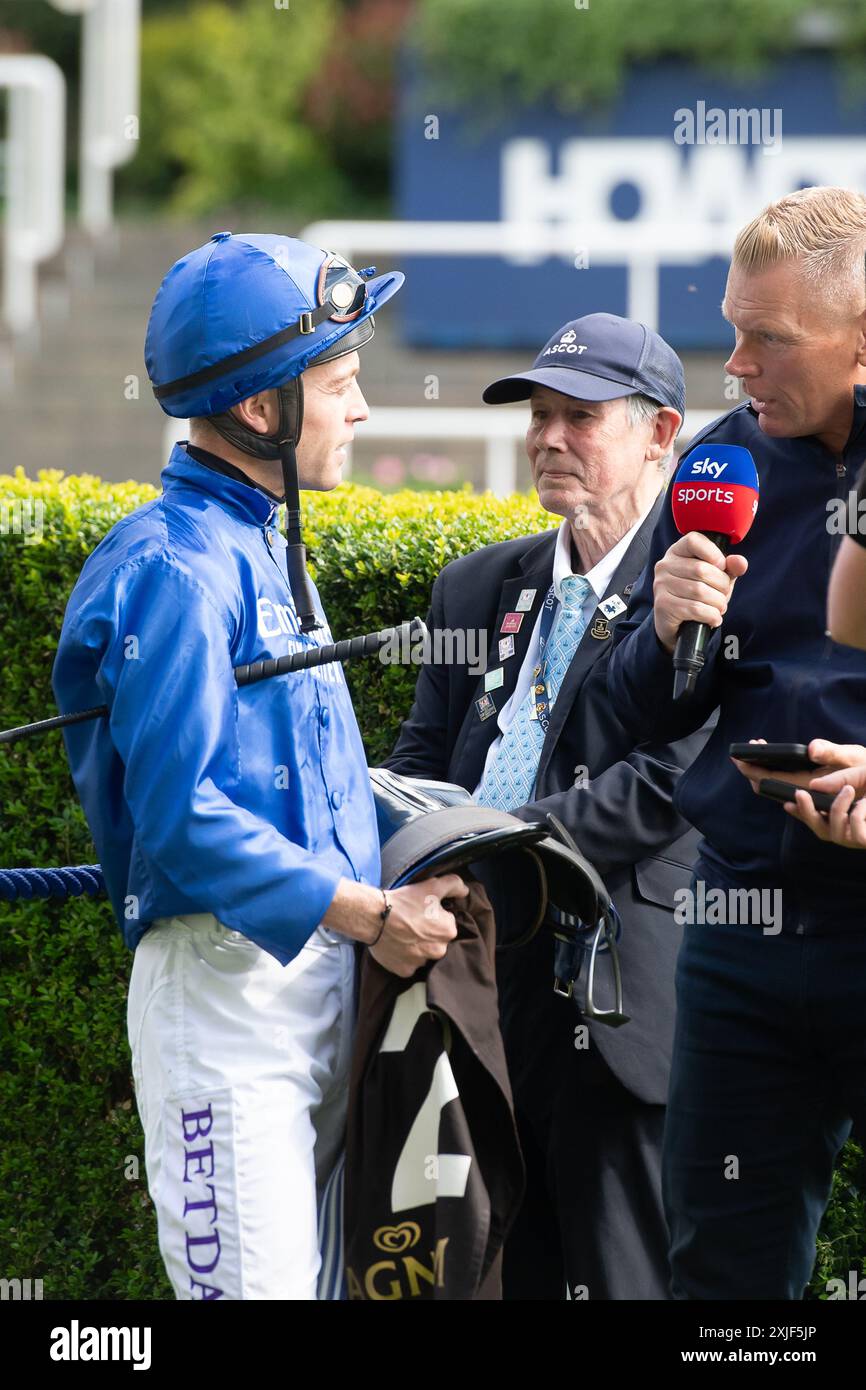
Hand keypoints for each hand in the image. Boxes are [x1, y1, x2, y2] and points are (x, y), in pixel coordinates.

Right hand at [369, 873, 467, 977]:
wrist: (374, 917)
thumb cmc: (404, 902)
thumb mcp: (432, 886)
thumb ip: (454, 885)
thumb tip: (465, 891)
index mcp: (448, 931)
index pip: (447, 924)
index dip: (435, 917)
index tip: (423, 912)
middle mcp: (439, 951)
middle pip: (437, 941)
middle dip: (428, 934)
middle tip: (412, 923)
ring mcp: (421, 962)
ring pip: (424, 954)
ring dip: (417, 946)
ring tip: (403, 934)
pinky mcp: (405, 971)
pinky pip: (409, 964)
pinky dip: (405, 957)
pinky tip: (397, 945)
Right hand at [652, 531, 747, 654]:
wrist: (678, 624)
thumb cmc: (697, 596)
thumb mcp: (717, 579)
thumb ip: (730, 568)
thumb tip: (739, 562)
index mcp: (677, 552)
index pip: (693, 540)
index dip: (713, 552)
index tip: (721, 566)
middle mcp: (665, 566)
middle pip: (701, 569)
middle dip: (722, 585)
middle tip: (724, 595)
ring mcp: (661, 585)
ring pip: (699, 591)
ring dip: (718, 603)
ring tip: (719, 607)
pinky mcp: (663, 605)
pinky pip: (695, 609)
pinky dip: (711, 615)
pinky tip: (713, 618)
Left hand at [730, 738, 865, 794]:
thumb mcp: (855, 758)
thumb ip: (833, 753)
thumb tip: (810, 749)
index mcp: (811, 787)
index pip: (771, 781)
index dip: (752, 770)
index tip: (738, 756)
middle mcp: (807, 797)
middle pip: (768, 787)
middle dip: (752, 770)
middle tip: (739, 753)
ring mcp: (809, 799)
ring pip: (776, 789)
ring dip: (762, 772)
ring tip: (755, 753)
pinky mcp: (813, 798)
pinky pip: (787, 791)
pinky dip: (775, 776)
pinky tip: (772, 764)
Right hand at [784, 763, 865, 848]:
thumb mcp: (860, 771)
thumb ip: (839, 776)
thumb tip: (814, 785)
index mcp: (843, 813)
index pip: (814, 817)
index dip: (799, 812)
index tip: (786, 803)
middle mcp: (848, 829)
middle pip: (819, 829)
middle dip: (806, 812)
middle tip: (799, 794)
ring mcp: (856, 838)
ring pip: (833, 833)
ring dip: (837, 809)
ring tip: (848, 789)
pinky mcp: (865, 841)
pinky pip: (855, 832)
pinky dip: (857, 813)